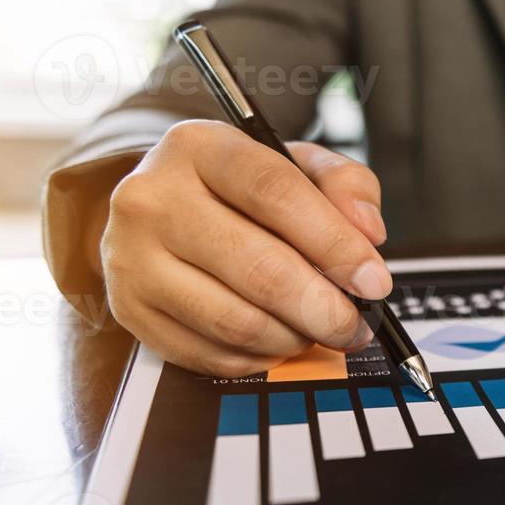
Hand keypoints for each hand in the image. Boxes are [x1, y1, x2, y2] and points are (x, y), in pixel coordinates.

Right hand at [101, 120, 391, 376]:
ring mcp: (133, 257)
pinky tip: (277, 339)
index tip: (373, 281)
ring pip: (235, 320)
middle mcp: (154, 198)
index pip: (276, 193)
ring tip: (318, 330)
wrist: (158, 210)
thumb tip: (368, 232)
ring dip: (294, 337)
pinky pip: (209, 353)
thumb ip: (345, 186)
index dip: (335, 244)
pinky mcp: (130, 309)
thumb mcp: (296, 164)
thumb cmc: (239, 190)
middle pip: (258, 267)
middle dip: (324, 309)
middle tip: (357, 325)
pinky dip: (257, 357)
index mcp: (201, 147)